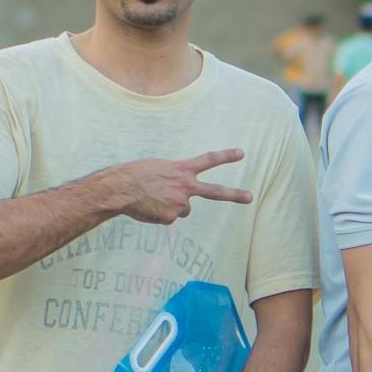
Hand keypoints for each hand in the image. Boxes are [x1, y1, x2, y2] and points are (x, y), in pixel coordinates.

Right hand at [116, 149, 254, 225]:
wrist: (120, 189)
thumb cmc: (135, 175)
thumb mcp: (159, 168)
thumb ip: (175, 178)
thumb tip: (183, 199)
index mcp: (181, 169)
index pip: (207, 160)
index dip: (225, 156)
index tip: (241, 153)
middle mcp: (185, 186)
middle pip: (215, 191)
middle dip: (234, 194)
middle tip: (251, 197)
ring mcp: (180, 203)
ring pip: (183, 209)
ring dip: (171, 206)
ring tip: (153, 199)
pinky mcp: (171, 217)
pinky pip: (169, 218)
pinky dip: (159, 214)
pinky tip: (149, 207)